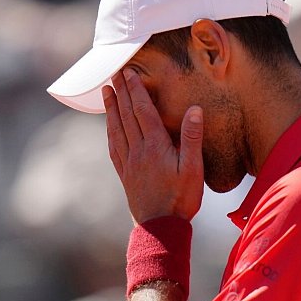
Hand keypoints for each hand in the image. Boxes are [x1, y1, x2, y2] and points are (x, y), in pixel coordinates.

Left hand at [103, 68, 204, 223]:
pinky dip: (110, 130)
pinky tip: (109, 125)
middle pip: (127, 115)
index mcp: (155, 146)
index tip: (129, 72)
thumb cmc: (181, 199)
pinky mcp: (125, 174)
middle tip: (114, 73)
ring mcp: (129, 163)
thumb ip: (192, 138)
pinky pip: (114, 146)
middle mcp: (138, 151)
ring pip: (117, 128)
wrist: (160, 228)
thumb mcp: (194, 169)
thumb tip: (194, 109)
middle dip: (122, 92)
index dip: (136, 90)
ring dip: (111, 108)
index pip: (143, 111)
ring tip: (106, 91)